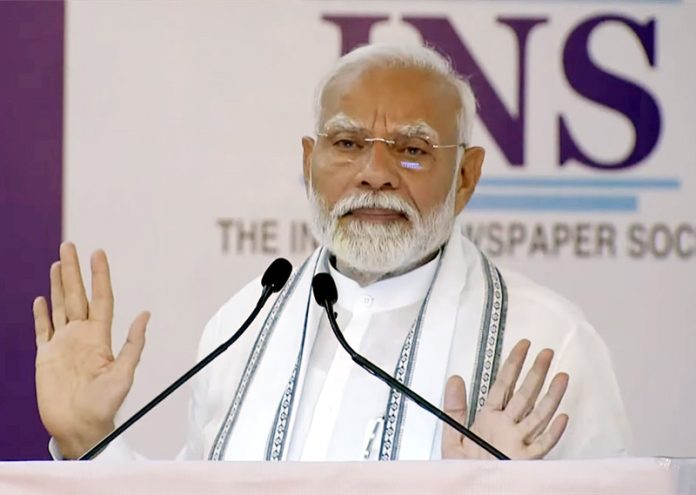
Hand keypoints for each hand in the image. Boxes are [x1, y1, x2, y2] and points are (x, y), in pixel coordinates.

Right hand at [32, 242, 148, 458]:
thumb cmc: (105, 405)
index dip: (99, 275)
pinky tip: (40, 299)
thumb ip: (133, 343)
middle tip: (69, 246)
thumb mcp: (124, 373)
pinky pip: (43, 330)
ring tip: (57, 264)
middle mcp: (81, 335)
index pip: (100, 298)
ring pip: (59, 307)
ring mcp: (62, 344)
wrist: (80, 428)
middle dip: (72, 271)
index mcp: (99, 336)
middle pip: (75, 295)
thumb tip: (145, 314)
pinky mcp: (46, 357)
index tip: (97, 253)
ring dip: (57, 286)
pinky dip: (41, 315)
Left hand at [441, 339, 568, 459]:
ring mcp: (518, 444)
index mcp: (490, 419)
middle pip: (525, 396)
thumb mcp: (453, 437)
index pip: (504, 385)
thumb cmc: (463, 469)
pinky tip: (562, 418)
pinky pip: (541, 447)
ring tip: (561, 376)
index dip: (513, 364)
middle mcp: (508, 428)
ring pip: (538, 417)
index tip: (523, 345)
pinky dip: (552, 433)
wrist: (468, 489)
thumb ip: (455, 408)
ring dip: (550, 397)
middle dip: (536, 374)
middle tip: (547, 352)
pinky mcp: (525, 463)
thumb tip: (455, 379)